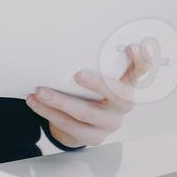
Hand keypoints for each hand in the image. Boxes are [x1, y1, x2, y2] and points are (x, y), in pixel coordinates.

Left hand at [25, 42, 154, 148]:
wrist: (84, 125)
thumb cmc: (90, 92)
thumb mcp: (98, 76)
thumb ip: (94, 64)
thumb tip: (68, 39)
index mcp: (127, 84)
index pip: (139, 71)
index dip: (140, 61)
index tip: (132, 47)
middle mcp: (123, 104)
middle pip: (116, 94)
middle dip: (97, 83)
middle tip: (78, 74)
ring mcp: (110, 123)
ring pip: (85, 113)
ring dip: (59, 101)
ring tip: (39, 91)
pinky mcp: (95, 137)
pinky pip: (70, 126)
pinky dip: (50, 113)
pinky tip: (36, 103)